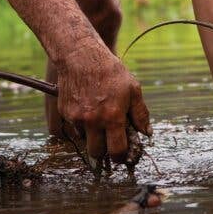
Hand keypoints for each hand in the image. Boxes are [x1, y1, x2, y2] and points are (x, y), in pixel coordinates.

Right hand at [56, 40, 150, 162]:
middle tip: (109, 141)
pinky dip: (82, 123)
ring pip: (84, 140)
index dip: (121, 157)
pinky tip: (88, 106)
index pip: (117, 151)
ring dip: (92, 135)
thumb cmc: (111, 72)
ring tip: (99, 117)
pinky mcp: (65, 113)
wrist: (82, 57)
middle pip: (97, 153)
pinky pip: (75, 127)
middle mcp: (93, 121)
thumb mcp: (133, 89)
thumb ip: (140, 114)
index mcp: (113, 117)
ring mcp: (77, 118)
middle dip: (104, 150)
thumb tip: (146, 133)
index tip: (122, 154)